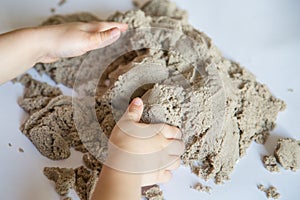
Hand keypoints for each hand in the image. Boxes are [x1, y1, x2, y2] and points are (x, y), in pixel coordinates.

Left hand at [0, 21, 127, 83]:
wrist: (40, 44)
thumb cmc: (61, 41)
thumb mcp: (86, 41)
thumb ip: (102, 38)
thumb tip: (117, 32)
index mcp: (88, 28)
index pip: (107, 26)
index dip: (117, 27)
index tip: (126, 27)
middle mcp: (82, 30)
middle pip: (100, 29)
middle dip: (111, 29)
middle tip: (120, 30)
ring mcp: (75, 36)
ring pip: (92, 35)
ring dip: (102, 35)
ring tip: (108, 36)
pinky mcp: (69, 44)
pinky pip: (85, 42)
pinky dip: (92, 43)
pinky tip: (89, 45)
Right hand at [108, 98, 184, 185]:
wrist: (122, 166)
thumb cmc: (124, 144)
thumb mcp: (126, 123)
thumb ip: (133, 112)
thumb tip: (138, 101)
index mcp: (159, 133)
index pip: (176, 131)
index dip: (175, 132)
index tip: (173, 132)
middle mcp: (165, 147)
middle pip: (180, 146)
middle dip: (178, 145)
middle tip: (173, 144)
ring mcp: (163, 163)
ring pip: (177, 162)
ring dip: (174, 159)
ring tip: (168, 157)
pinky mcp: (158, 175)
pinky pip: (168, 176)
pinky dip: (166, 173)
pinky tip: (160, 171)